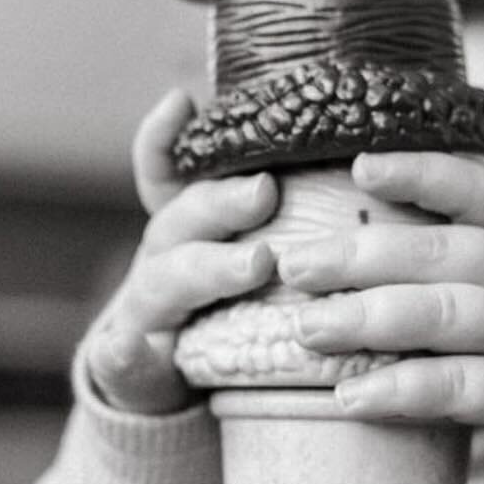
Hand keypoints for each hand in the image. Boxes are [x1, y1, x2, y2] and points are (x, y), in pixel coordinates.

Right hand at [83, 88, 278, 413]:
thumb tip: (360, 160)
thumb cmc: (226, 305)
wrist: (156, 381)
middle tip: (266, 191)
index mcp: (188, 224)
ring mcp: (145, 306)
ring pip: (169, 279)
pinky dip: (126, 352)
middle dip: (224, 202)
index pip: (168, 170)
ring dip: (210, 268)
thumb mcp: (250, 250)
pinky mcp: (132, 362)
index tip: (181, 102)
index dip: (166, 136)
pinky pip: (124, 356)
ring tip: (257, 263)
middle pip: (185, 217)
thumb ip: (286, 208)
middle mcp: (163, 255)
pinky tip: (133, 349)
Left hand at [284, 151, 483, 483]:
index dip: (419, 172)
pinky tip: (349, 397)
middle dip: (357, 256)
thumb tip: (341, 234)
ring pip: (442, 317)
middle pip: (439, 253)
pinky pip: (456, 389)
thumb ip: (456, 252)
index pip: (474, 188)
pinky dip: (398, 391)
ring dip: (367, 320)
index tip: (359, 167)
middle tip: (291, 266)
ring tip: (305, 330)